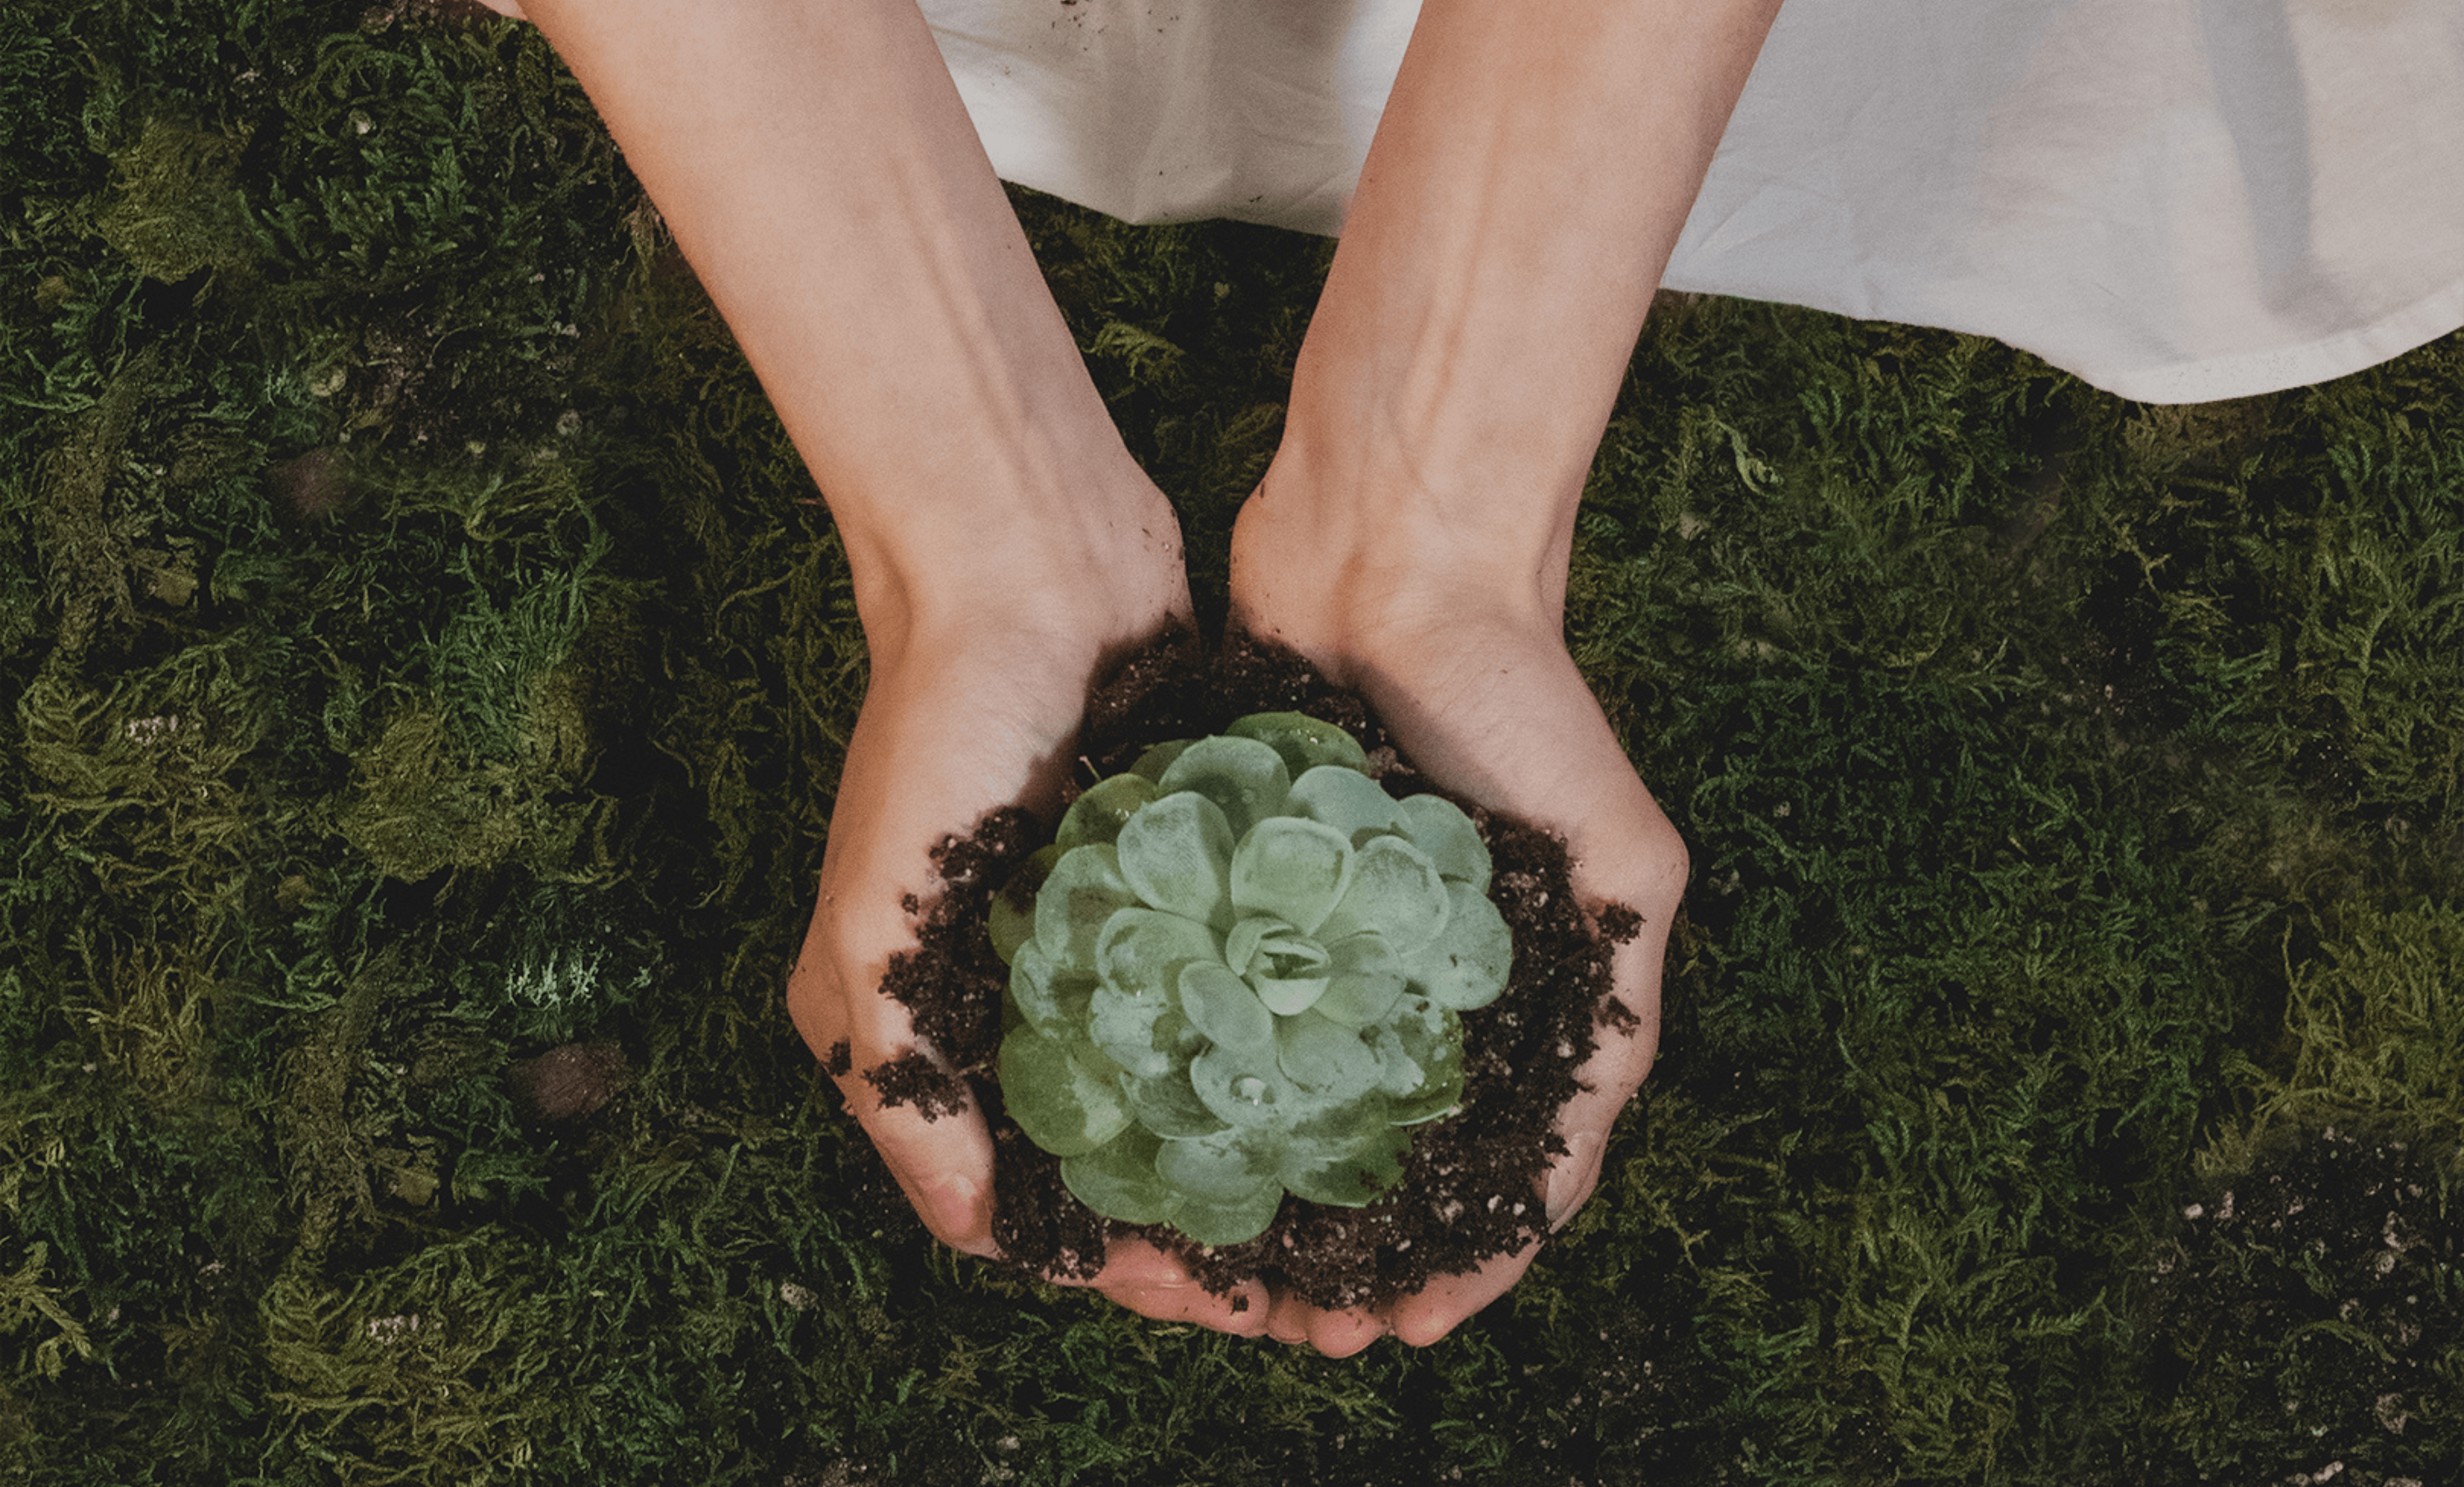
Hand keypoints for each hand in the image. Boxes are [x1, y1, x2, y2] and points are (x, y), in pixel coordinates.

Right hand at [781, 515, 1276, 1335]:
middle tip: (1285, 1272)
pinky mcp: (1163, 882)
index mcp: (912, 1019)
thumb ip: (905, 1083)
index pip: (1012, 1192)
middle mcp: (998, 992)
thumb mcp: (876, 921)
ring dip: (1236, 1154)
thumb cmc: (934, 730)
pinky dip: (1263, 1048)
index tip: (1194, 1293)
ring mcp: (1089, 938)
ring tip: (1325, 1204)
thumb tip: (982, 1235)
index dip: (1100, 1261)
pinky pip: (1219, 992)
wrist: (1026, 564)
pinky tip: (1339, 1093)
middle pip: (1101, 1155)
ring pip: (1172, 1087)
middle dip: (1185, 1228)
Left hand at [1229, 470, 1689, 1349]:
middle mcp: (1431, 977)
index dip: (1464, 1261)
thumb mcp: (1621, 857)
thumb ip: (1619, 1000)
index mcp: (1531, 989)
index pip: (1502, 1168)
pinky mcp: (1254, 886)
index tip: (1404, 1328)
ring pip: (1298, 1101)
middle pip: (1391, 1154)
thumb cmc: (1525, 702)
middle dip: (1348, 1253)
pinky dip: (1205, 1085)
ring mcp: (1337, 937)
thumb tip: (1579, 1157)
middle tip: (1291, 1327)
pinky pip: (1224, 1007)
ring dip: (1269, 1193)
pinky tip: (1169, 1146)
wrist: (1400, 560)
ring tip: (1221, 1269)